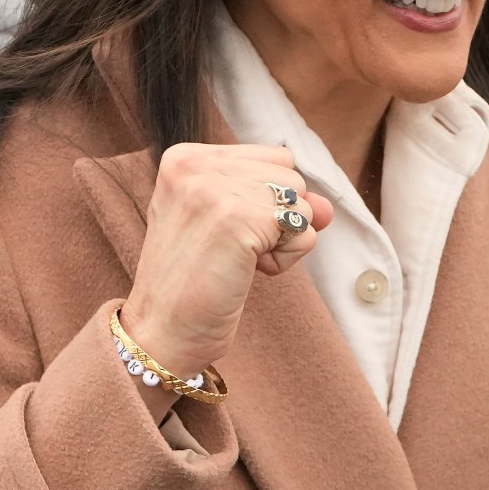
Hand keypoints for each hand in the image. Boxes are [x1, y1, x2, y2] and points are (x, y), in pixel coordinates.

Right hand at [119, 144, 335, 384]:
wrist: (162, 332)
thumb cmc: (192, 283)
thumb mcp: (230, 225)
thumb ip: (276, 202)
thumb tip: (326, 207)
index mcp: (184, 158)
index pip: (272, 158)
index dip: (264, 202)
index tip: (225, 232)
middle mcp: (194, 165)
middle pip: (289, 176)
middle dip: (275, 219)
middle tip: (231, 251)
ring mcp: (213, 189)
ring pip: (300, 202)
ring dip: (281, 240)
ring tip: (237, 261)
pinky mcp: (237, 219)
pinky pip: (302, 230)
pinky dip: (285, 259)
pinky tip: (247, 272)